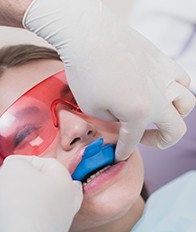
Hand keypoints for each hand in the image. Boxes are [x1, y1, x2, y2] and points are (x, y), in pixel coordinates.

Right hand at [0, 155, 82, 231]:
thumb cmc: (16, 204)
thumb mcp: (13, 168)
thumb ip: (17, 162)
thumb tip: (18, 168)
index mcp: (64, 180)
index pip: (44, 162)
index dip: (22, 162)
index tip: (7, 168)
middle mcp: (68, 201)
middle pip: (49, 183)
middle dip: (29, 181)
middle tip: (12, 184)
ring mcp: (62, 222)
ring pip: (45, 202)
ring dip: (27, 198)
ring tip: (7, 200)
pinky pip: (39, 221)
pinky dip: (27, 216)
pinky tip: (13, 217)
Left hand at [23, 0, 195, 160]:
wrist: (88, 35)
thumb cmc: (86, 73)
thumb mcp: (92, 109)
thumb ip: (112, 121)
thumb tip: (122, 120)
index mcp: (139, 113)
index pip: (133, 141)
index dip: (124, 151)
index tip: (118, 156)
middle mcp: (159, 97)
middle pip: (176, 130)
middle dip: (160, 142)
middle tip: (143, 139)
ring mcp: (165, 77)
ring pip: (187, 104)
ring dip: (174, 116)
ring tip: (157, 116)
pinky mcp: (163, 60)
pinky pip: (182, 80)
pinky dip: (176, 91)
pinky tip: (161, 91)